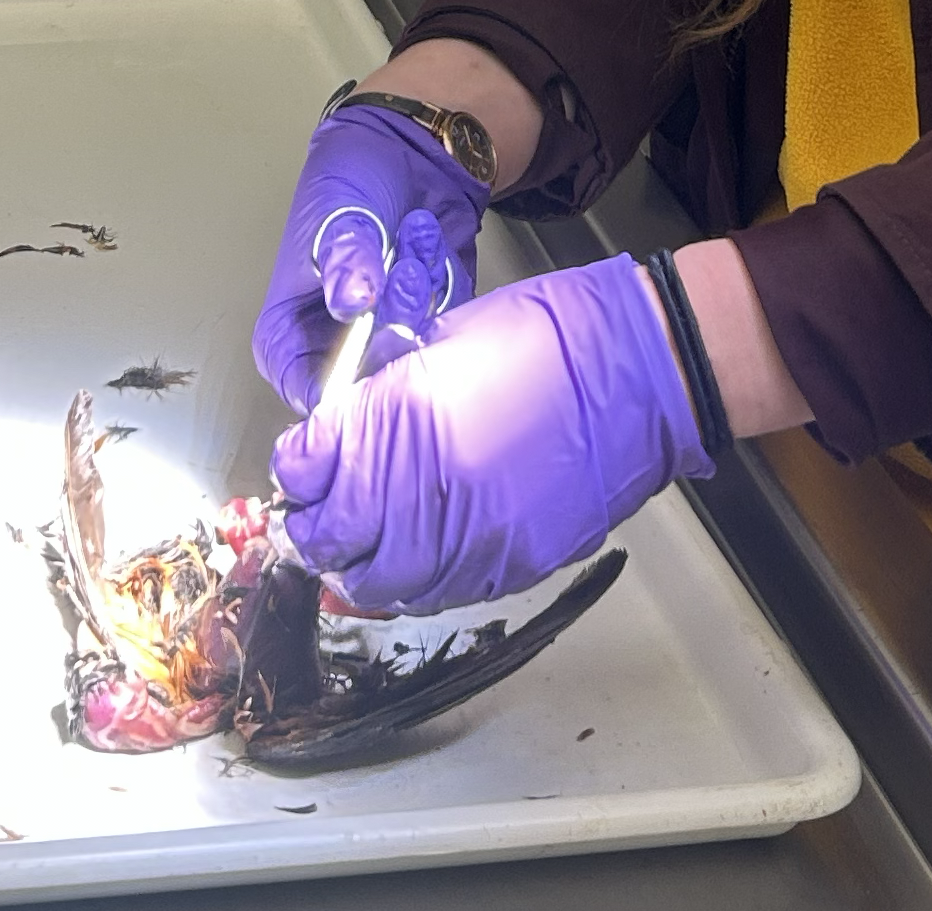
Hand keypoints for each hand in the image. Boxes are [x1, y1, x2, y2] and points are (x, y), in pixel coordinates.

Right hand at [252, 106, 488, 414]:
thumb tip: (350, 303)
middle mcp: (335, 342)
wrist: (409, 144)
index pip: (304, 386)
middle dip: (394, 322)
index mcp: (290, 328)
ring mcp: (385, 332)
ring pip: (411, 353)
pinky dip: (443, 285)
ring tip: (411, 235)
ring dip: (420, 292)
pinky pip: (445, 330)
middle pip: (367, 378)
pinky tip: (428, 242)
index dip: (337, 384)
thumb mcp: (337, 211)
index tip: (369, 354)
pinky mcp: (427, 320)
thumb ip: (344, 259)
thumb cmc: (351, 175)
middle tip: (402, 270)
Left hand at [271, 256, 710, 614]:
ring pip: (379, 585)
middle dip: (315, 529)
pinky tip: (414, 559)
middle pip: (331, 539)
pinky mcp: (508, 567)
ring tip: (361, 545)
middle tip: (315, 517)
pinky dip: (413, 584)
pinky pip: (437, 595)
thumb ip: (385, 395)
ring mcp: (466, 536)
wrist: (635, 371)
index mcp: (398, 414)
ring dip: (359, 566)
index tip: (300, 468)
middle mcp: (420, 485)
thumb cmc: (546, 337)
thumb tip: (346, 431)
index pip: (307, 468)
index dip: (296, 471)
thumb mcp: (441, 342)